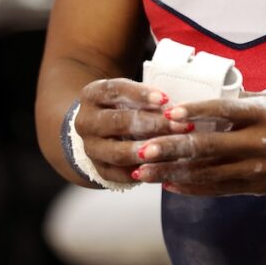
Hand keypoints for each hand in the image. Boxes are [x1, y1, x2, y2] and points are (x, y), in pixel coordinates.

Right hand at [75, 78, 192, 184]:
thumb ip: (147, 97)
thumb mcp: (130, 93)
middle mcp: (85, 121)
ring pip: (118, 152)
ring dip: (148, 151)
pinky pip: (120, 174)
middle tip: (180, 126)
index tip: (166, 99)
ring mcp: (89, 147)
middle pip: (119, 122)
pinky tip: (162, 167)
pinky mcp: (97, 169)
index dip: (142, 94)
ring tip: (173, 149)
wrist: (99, 129)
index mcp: (93, 94)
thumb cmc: (124, 105)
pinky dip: (142, 172)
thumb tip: (176, 107)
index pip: (116, 90)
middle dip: (153, 124)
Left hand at [130, 94, 265, 196]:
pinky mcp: (250, 186)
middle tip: (142, 149)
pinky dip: (189, 187)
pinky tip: (166, 183)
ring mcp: (253, 167)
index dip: (196, 112)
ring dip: (171, 173)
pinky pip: (215, 188)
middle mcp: (257, 142)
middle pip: (208, 147)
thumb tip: (197, 89)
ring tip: (142, 172)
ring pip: (206, 172)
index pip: (224, 111)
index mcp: (261, 114)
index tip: (169, 113)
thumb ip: (236, 99)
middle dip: (171, 149)